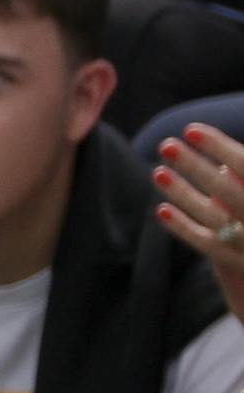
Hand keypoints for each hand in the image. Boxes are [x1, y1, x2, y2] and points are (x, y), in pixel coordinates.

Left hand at [152, 125, 243, 324]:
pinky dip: (183, 228)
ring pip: (214, 219)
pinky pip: (207, 245)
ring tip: (157, 172)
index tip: (191, 129)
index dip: (220, 147)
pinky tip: (161, 209)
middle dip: (197, 168)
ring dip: (183, 194)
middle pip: (229, 192)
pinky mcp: (237, 263)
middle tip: (166, 144)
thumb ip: (242, 172)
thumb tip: (217, 150)